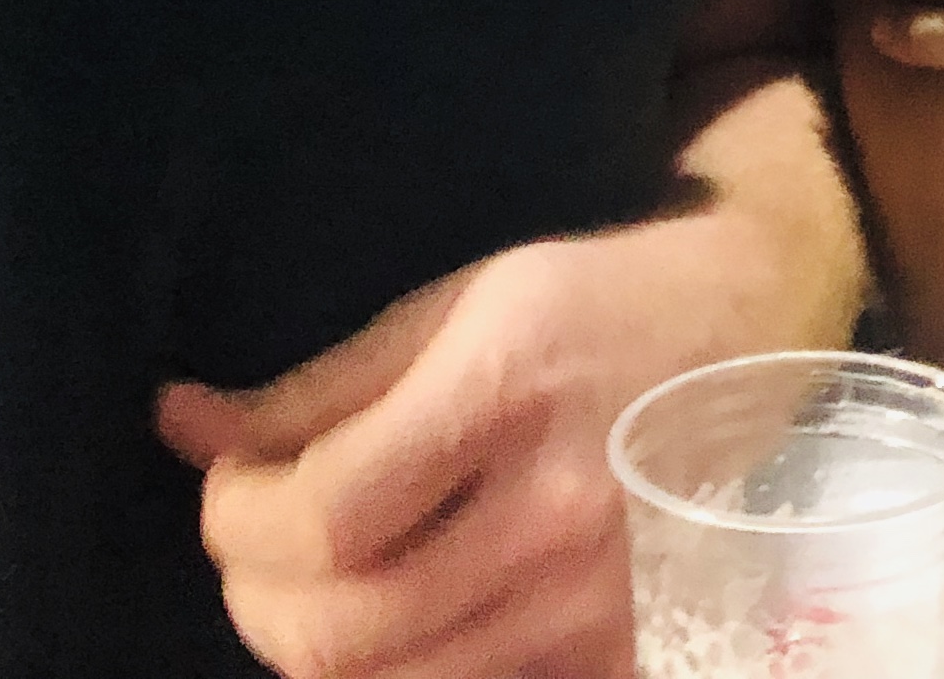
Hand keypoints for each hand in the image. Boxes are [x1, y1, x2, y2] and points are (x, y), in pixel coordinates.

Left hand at [159, 228, 705, 678]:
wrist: (760, 325)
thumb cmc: (598, 302)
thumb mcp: (460, 303)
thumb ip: (320, 385)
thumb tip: (183, 427)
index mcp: (508, 394)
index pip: (324, 519)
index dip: (236, 522)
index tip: (230, 489)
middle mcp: (556, 511)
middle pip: (342, 632)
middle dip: (256, 597)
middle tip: (257, 545)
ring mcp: (597, 598)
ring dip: (316, 645)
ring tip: (317, 582)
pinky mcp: (622, 647)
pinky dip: (406, 670)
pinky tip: (401, 611)